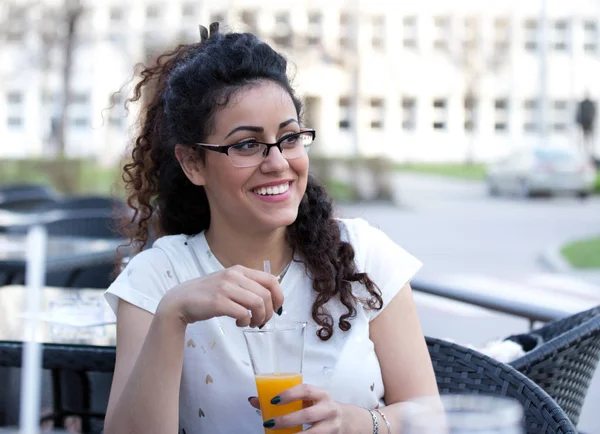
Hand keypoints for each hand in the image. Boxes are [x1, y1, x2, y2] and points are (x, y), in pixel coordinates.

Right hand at [157, 265, 283, 327]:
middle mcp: (234, 276)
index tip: (277, 309)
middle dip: (269, 312)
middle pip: (266, 294)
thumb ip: (248, 283)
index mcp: (239, 270)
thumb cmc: (208, 294)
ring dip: (259, 318)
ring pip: (257, 303)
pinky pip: (243, 313)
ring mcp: (225, 288)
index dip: (279, 296)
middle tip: (262, 321)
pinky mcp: (218, 302)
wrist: (181, 301)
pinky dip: (246, 321)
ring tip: (251, 323)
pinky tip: (239, 323)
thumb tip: (275, 284)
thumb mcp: (229, 282)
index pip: (270, 279)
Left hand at [249, 384, 342, 432]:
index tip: (273, 400)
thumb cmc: (319, 407)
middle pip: (307, 415)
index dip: (289, 394)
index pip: (306, 390)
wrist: (345, 420)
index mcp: (321, 395)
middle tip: (269, 423)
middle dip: (287, 420)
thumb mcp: (306, 399)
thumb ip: (284, 399)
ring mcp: (330, 426)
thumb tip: (254, 400)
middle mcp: (328, 409)